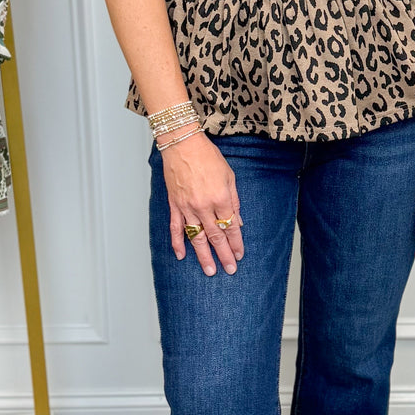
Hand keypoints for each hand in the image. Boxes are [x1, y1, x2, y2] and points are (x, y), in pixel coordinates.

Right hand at [160, 132, 243, 275]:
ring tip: (210, 270)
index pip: (231, 227)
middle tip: (229, 269)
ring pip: (197, 237)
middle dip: (224, 255)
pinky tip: (181, 256)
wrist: (182, 144)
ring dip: (204, 255)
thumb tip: (237, 221)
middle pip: (216, 236)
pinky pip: (176, 228)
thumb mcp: (229, 176)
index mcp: (220, 198)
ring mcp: (187, 207)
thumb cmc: (207, 156)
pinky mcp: (174, 205)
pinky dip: (178, 243)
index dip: (236, 243)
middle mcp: (203, 206)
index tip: (240, 255)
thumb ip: (233, 201)